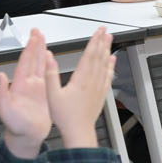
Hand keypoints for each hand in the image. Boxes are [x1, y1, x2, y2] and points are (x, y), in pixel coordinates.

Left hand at [0, 33, 56, 157]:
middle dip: (35, 44)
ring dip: (42, 51)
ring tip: (44, 39)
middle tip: (38, 32)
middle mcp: (28, 84)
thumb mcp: (5, 110)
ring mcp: (37, 88)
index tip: (33, 37)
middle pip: (33, 59)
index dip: (29, 48)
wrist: (27, 137)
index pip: (25, 62)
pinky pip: (48, 75)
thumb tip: (1, 76)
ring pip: (40, 65)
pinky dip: (50, 65)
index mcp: (19, 85)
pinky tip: (51, 58)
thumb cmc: (15, 126)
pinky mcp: (45, 93)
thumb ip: (2, 93)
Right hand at [47, 28, 113, 150]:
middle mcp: (92, 81)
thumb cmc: (65, 117)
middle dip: (102, 42)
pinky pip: (108, 76)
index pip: (89, 55)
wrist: (79, 131)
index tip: (98, 31)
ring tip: (110, 40)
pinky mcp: (101, 94)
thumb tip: (49, 57)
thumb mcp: (52, 95)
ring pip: (105, 65)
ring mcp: (98, 87)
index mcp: (80, 79)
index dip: (94, 41)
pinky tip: (112, 61)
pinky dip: (111, 66)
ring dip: (107, 51)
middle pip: (99, 57)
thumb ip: (50, 75)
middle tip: (106, 30)